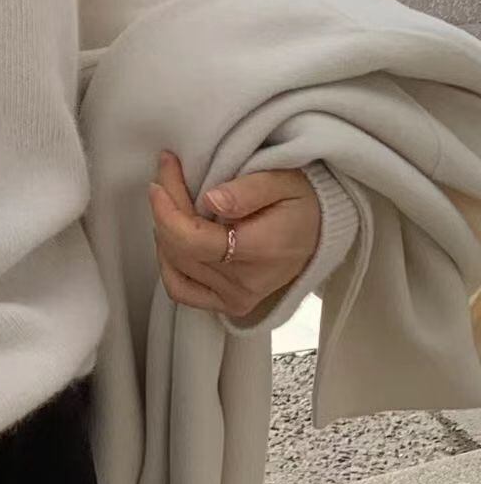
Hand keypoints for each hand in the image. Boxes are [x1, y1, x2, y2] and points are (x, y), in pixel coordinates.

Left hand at [149, 150, 320, 320]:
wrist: (322, 231)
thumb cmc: (303, 201)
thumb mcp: (284, 181)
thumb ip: (248, 190)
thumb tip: (210, 201)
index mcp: (262, 251)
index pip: (192, 239)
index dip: (166, 210)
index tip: (159, 178)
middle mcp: (246, 283)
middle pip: (180, 249)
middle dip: (165, 210)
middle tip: (165, 178)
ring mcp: (236, 298)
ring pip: (175, 267)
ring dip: (164, 233)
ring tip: (171, 203)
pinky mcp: (230, 305)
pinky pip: (181, 291)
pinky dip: (169, 265)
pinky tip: (172, 239)